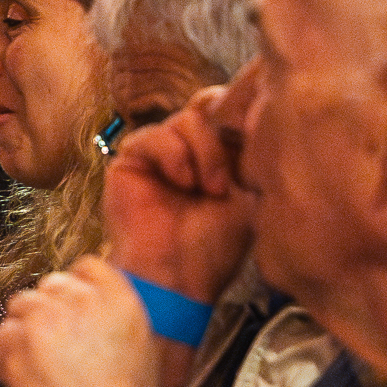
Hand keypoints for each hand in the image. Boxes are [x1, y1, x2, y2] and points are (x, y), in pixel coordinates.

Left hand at [0, 256, 175, 386]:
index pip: (88, 265)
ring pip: (20, 305)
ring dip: (24, 330)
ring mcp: (46, 320)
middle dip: (48, 311)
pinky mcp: (18, 344)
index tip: (70, 309)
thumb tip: (88, 309)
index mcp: (120, 301)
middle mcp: (81, 302)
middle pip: (49, 284)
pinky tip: (22, 378)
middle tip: (55, 345)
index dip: (75, 287)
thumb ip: (113, 318)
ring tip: (38, 365)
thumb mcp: (141, 350)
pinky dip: (5, 355)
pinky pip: (0, 335)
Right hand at [103, 89, 252, 301]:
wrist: (178, 277)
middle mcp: (187, 150)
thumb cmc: (214, 248)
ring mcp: (158, 154)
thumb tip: (256, 116)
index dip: (241, 119)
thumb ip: (250, 155)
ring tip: (208, 189)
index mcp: (217, 155)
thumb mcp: (249, 196)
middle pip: (208, 109)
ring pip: (185, 120)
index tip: (254, 147)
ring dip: (204, 152)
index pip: (227, 112)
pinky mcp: (130, 159)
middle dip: (224, 139)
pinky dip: (173, 154)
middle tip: (228, 182)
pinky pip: (153, 134)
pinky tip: (183, 182)